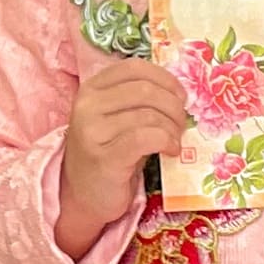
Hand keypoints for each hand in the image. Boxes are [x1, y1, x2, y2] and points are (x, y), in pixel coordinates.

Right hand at [57, 57, 188, 257]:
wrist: (81, 195)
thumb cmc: (107, 154)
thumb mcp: (116, 118)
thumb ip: (138, 100)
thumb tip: (179, 92)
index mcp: (91, 89)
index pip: (134, 68)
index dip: (164, 79)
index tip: (179, 96)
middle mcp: (87, 106)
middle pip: (145, 90)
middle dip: (173, 105)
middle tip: (181, 123)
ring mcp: (93, 131)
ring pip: (149, 115)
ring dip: (172, 128)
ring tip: (174, 140)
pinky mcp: (105, 157)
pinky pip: (147, 138)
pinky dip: (167, 141)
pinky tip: (170, 150)